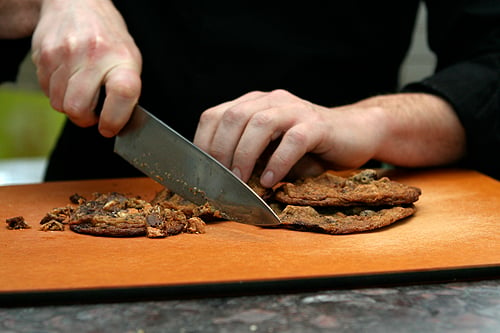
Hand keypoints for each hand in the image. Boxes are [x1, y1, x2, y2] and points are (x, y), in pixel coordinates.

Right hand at [31, 0, 141, 136]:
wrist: (76, 4)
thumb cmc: (107, 37)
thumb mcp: (129, 58)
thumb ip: (126, 90)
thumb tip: (117, 122)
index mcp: (121, 59)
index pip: (122, 93)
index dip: (114, 118)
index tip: (109, 127)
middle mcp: (93, 55)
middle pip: (78, 108)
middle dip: (84, 118)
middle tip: (92, 112)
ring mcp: (65, 54)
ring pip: (59, 104)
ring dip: (69, 104)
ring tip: (80, 90)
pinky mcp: (43, 55)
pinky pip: (46, 91)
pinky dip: (56, 92)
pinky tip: (67, 77)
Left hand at [194, 90, 465, 187]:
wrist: (356, 133)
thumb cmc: (309, 147)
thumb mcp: (271, 148)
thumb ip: (248, 155)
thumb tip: (216, 181)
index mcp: (254, 104)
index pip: (215, 115)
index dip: (202, 143)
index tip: (199, 172)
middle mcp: (272, 100)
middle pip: (233, 117)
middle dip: (220, 151)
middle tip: (219, 180)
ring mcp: (296, 109)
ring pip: (260, 124)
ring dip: (244, 156)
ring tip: (242, 182)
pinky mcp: (318, 125)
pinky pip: (293, 140)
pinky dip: (278, 162)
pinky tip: (271, 181)